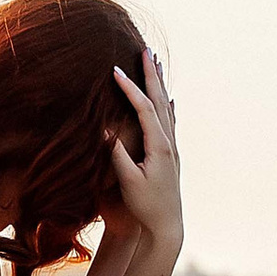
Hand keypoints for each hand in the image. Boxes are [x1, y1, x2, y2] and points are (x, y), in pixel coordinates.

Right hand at [108, 49, 183, 259]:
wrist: (167, 226)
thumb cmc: (145, 206)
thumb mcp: (128, 182)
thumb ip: (117, 155)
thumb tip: (105, 129)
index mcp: (158, 145)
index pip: (144, 108)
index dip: (130, 88)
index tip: (115, 69)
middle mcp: (168, 142)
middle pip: (160, 100)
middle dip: (151, 74)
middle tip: (145, 49)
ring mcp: (171, 147)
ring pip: (166, 107)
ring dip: (160, 84)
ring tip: (156, 64)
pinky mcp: (170, 154)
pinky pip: (170, 120)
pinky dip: (167, 104)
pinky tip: (170, 99)